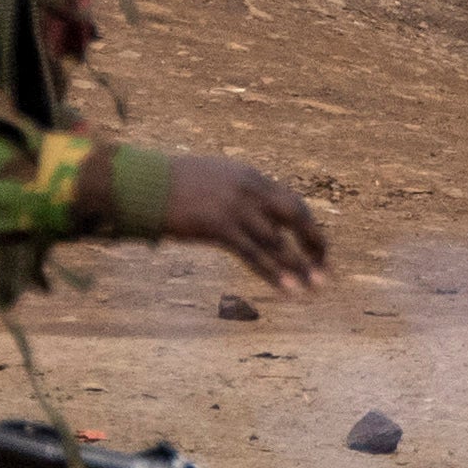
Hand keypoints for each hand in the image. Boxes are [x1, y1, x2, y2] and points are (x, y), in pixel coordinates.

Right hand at [152, 155, 330, 285]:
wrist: (142, 183)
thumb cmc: (170, 186)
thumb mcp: (211, 181)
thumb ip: (233, 194)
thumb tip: (245, 213)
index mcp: (249, 177)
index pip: (290, 200)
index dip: (307, 224)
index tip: (316, 244)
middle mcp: (249, 189)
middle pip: (295, 215)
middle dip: (314, 240)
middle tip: (325, 265)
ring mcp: (235, 208)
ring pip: (278, 241)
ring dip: (300, 265)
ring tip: (316, 287)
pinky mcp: (219, 227)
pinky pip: (255, 255)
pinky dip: (275, 274)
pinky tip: (290, 290)